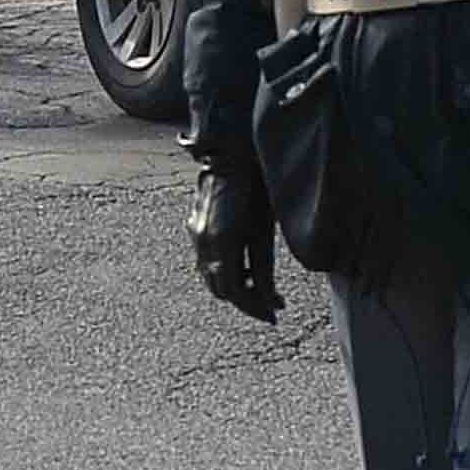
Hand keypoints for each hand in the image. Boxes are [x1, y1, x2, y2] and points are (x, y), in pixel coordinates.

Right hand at [188, 159, 280, 324]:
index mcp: (222, 243)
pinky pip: (205, 260)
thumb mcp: (264, 230)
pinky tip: (241, 266)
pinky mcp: (196, 225)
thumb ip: (263, 267)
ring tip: (257, 288)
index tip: (273, 316)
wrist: (231, 153)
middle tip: (269, 307)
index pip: (232, 291)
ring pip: (209, 276)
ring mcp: (196, 233)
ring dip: (233, 286)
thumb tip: (270, 299)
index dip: (253, 308)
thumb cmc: (256, 186)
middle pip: (218, 288)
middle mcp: (203, 242)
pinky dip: (223, 270)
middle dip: (244, 301)